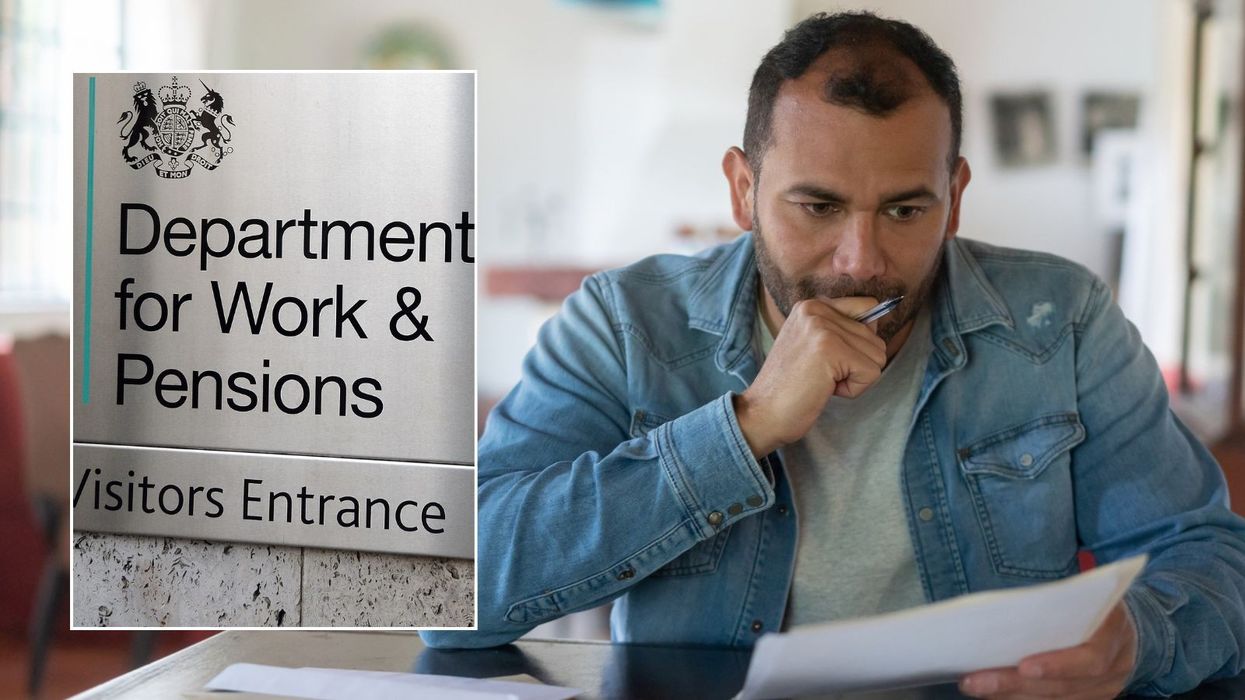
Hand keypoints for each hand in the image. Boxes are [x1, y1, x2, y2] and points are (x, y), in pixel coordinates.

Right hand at [733, 296, 885, 456]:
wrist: (762, 413)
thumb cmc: (790, 387)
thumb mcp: (812, 344)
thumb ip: (841, 328)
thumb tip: (879, 318)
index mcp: (811, 305)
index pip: (868, 307)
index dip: (860, 342)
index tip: (830, 359)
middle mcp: (816, 309)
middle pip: (875, 338)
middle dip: (856, 365)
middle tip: (821, 375)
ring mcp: (822, 327)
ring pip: (877, 355)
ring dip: (855, 378)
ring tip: (822, 381)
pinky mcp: (830, 349)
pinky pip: (871, 372)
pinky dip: (854, 389)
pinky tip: (825, 389)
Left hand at [959, 601, 1137, 698]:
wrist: (1133, 628)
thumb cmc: (1099, 602)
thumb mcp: (1090, 592)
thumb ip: (1060, 599)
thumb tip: (1007, 604)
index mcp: (1114, 633)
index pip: (1090, 658)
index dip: (1058, 665)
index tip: (1023, 666)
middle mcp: (1114, 668)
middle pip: (1063, 685)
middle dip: (1015, 684)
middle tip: (975, 681)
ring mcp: (1104, 689)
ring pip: (1056, 699)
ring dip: (1011, 695)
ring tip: (975, 686)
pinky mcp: (1090, 698)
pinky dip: (1021, 699)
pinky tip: (994, 693)